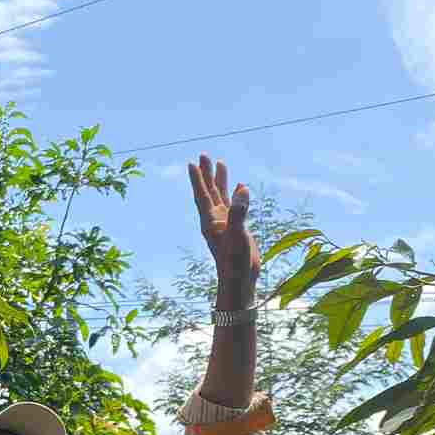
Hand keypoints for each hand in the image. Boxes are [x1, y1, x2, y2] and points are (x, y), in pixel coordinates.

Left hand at [188, 154, 260, 300]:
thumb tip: (242, 188)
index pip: (202, 195)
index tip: (192, 163)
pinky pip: (234, 205)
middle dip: (206, 173)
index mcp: (210, 221)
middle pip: (208, 191)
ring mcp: (225, 223)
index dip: (197, 179)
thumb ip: (238, 212)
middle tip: (204, 154)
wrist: (240, 279)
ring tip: (220, 163)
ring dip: (219, 180)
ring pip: (220, 196)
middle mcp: (215, 220)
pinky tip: (240, 186)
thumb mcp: (237, 235)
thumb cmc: (235, 261)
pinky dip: (236, 194)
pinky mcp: (235, 227)